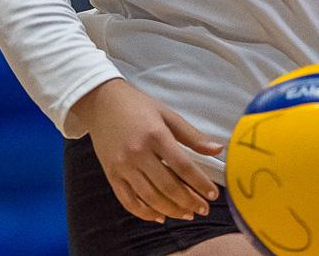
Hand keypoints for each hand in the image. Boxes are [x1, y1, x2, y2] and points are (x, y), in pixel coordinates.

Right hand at [70, 78, 223, 223]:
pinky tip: (160, 216)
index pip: (183, 166)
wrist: (101, 102)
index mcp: (155, 135)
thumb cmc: (136, 105)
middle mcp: (137, 153)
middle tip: (203, 209)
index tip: (212, 194)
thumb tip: (217, 150)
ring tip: (187, 214)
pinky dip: (145, 213)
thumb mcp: (166, 114)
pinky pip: (128, 201)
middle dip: (189, 202)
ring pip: (150, 198)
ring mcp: (122, 166)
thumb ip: (192, 135)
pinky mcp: (111, 174)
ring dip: (171, 210)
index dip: (200, 183)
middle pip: (167, 186)